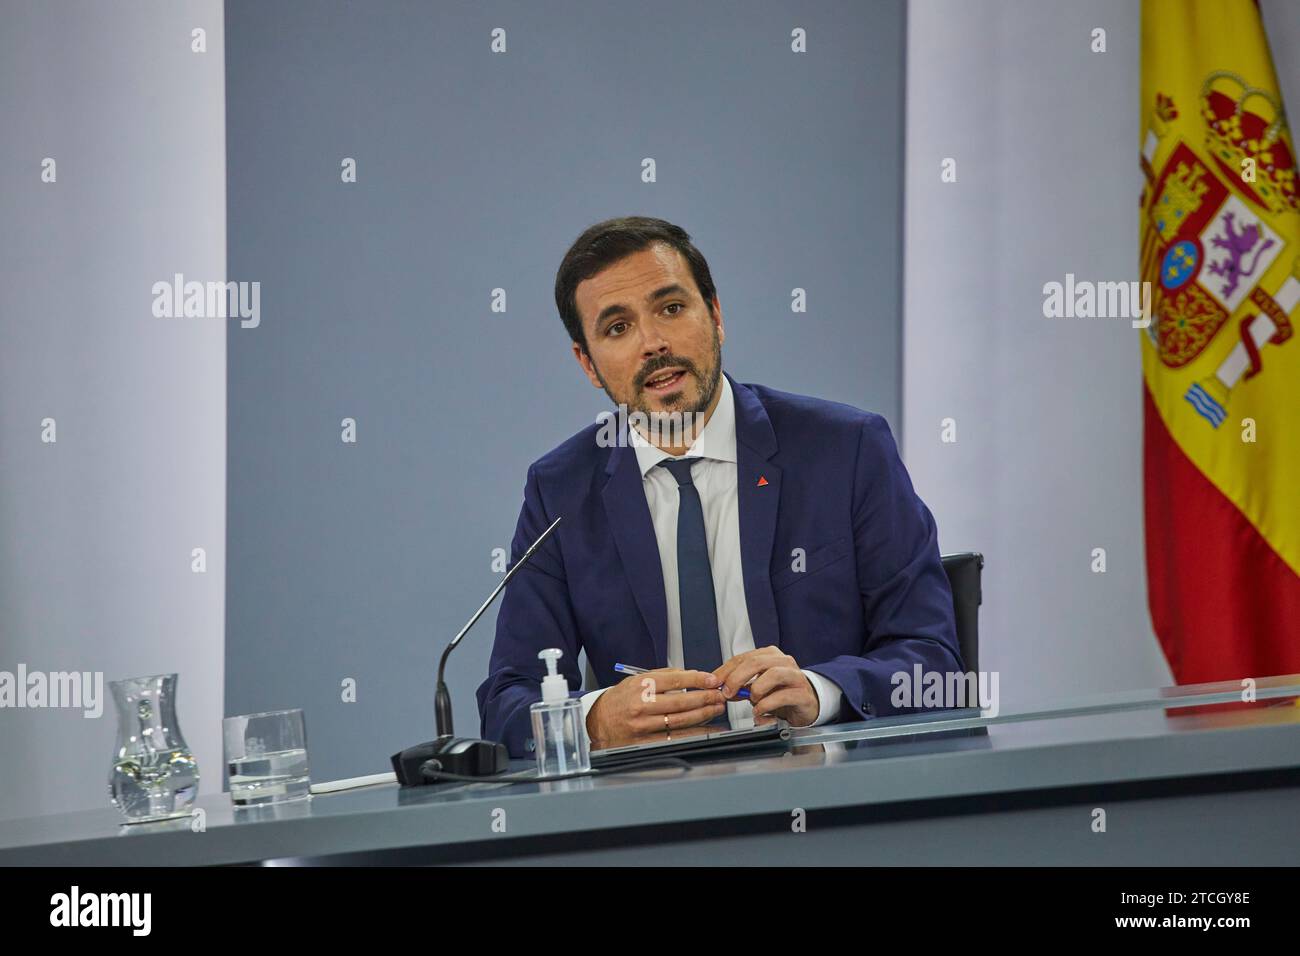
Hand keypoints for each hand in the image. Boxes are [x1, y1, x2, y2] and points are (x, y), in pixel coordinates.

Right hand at [586, 668, 726, 749]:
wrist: (598, 722)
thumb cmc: (620, 700)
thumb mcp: (636, 680)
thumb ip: (663, 676)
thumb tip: (690, 675)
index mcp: (641, 686)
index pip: (675, 680)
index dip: (697, 679)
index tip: (712, 679)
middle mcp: (642, 705)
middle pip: (681, 701)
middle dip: (705, 698)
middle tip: (719, 695)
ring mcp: (644, 725)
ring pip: (680, 720)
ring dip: (703, 714)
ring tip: (716, 709)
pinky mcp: (645, 741)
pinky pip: (674, 737)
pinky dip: (692, 733)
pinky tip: (704, 728)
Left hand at [713, 647, 819, 727]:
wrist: (806, 704)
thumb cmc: (780, 692)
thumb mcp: (757, 687)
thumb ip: (741, 685)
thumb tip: (721, 687)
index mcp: (769, 655)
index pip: (743, 657)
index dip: (725, 670)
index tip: (714, 682)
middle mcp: (783, 662)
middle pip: (756, 662)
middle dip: (737, 678)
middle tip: (727, 692)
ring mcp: (795, 676)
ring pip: (772, 674)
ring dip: (756, 690)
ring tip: (752, 701)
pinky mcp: (802, 693)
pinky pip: (782, 696)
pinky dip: (767, 705)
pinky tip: (760, 711)